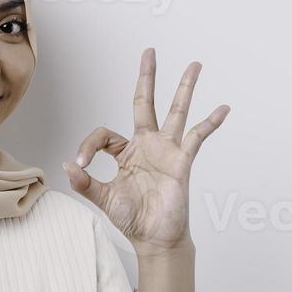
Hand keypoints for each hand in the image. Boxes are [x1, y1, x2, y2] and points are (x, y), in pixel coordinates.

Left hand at [63, 48, 229, 254]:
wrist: (154, 238)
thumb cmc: (133, 218)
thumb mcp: (103, 198)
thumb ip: (85, 182)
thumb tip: (68, 165)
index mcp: (126, 153)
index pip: (105, 134)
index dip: (89, 144)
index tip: (82, 163)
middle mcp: (147, 146)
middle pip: (146, 103)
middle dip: (147, 78)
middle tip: (149, 52)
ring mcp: (166, 151)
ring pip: (176, 111)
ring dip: (185, 88)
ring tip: (194, 65)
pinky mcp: (182, 161)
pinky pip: (198, 137)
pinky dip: (210, 123)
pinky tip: (223, 108)